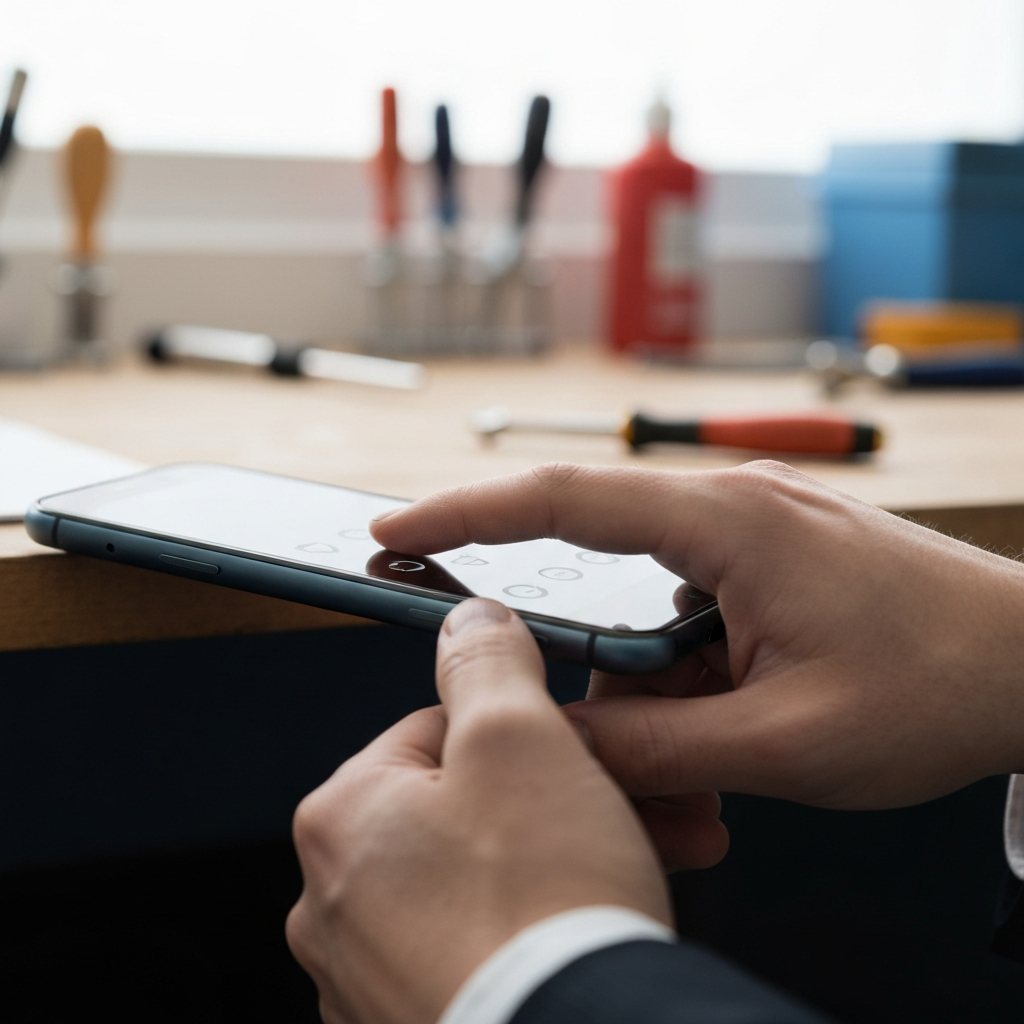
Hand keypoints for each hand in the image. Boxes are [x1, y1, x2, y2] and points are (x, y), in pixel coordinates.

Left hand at [286, 598, 726, 1023]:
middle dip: (555, 801)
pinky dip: (533, 928)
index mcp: (342, 818)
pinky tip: (583, 927)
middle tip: (623, 807)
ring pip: (481, 878)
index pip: (438, 731)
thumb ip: (485, 662)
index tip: (576, 752)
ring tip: (625, 867)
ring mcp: (371, 972)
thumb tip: (469, 623)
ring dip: (556, 863)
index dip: (523, 733)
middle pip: (466, 810)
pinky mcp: (419, 1018)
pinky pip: (481, 944)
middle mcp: (336, 900)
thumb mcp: (518, 739)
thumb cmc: (540, 910)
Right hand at [371, 461, 1023, 812]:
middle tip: (596, 724)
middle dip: (587, 655)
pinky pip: (694, 611)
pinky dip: (692, 672)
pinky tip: (737, 722)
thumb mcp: (782, 740)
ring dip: (658, 684)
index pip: (561, 500)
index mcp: (725, 522)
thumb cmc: (937, 687)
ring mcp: (756, 530)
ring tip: (715, 755)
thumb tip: (559, 746)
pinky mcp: (774, 558)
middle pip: (601, 565)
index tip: (395, 531)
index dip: (464, 513)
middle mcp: (732, 508)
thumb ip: (655, 746)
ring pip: (651, 606)